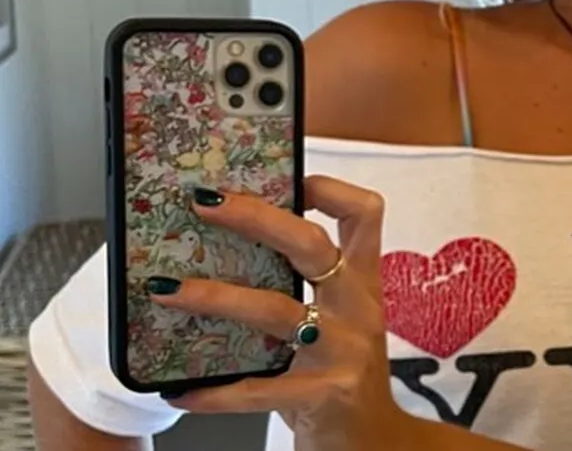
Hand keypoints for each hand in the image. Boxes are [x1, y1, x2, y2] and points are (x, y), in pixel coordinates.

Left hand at [151, 176, 412, 450]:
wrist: (373, 442)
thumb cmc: (342, 371)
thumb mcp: (340, 318)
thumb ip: (307, 284)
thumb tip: (233, 244)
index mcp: (362, 280)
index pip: (365, 214)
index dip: (331, 188)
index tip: (290, 178)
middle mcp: (358, 307)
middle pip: (312, 245)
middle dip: (256, 217)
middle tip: (204, 203)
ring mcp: (343, 350)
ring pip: (275, 310)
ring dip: (215, 296)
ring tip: (166, 289)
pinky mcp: (324, 395)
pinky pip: (259, 389)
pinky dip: (214, 390)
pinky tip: (180, 390)